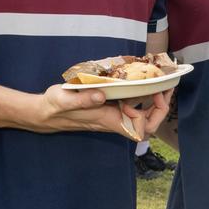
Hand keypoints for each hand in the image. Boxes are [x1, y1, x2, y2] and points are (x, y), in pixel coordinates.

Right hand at [33, 84, 168, 140]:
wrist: (44, 113)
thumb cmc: (54, 107)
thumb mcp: (64, 100)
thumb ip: (82, 99)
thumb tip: (101, 96)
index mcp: (109, 121)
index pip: (142, 129)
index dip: (152, 115)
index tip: (151, 96)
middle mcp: (115, 120)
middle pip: (149, 123)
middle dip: (161, 106)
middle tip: (164, 85)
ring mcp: (113, 115)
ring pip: (143, 114)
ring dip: (154, 100)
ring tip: (158, 81)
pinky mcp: (109, 108)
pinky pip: (132, 105)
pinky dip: (141, 94)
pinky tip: (140, 80)